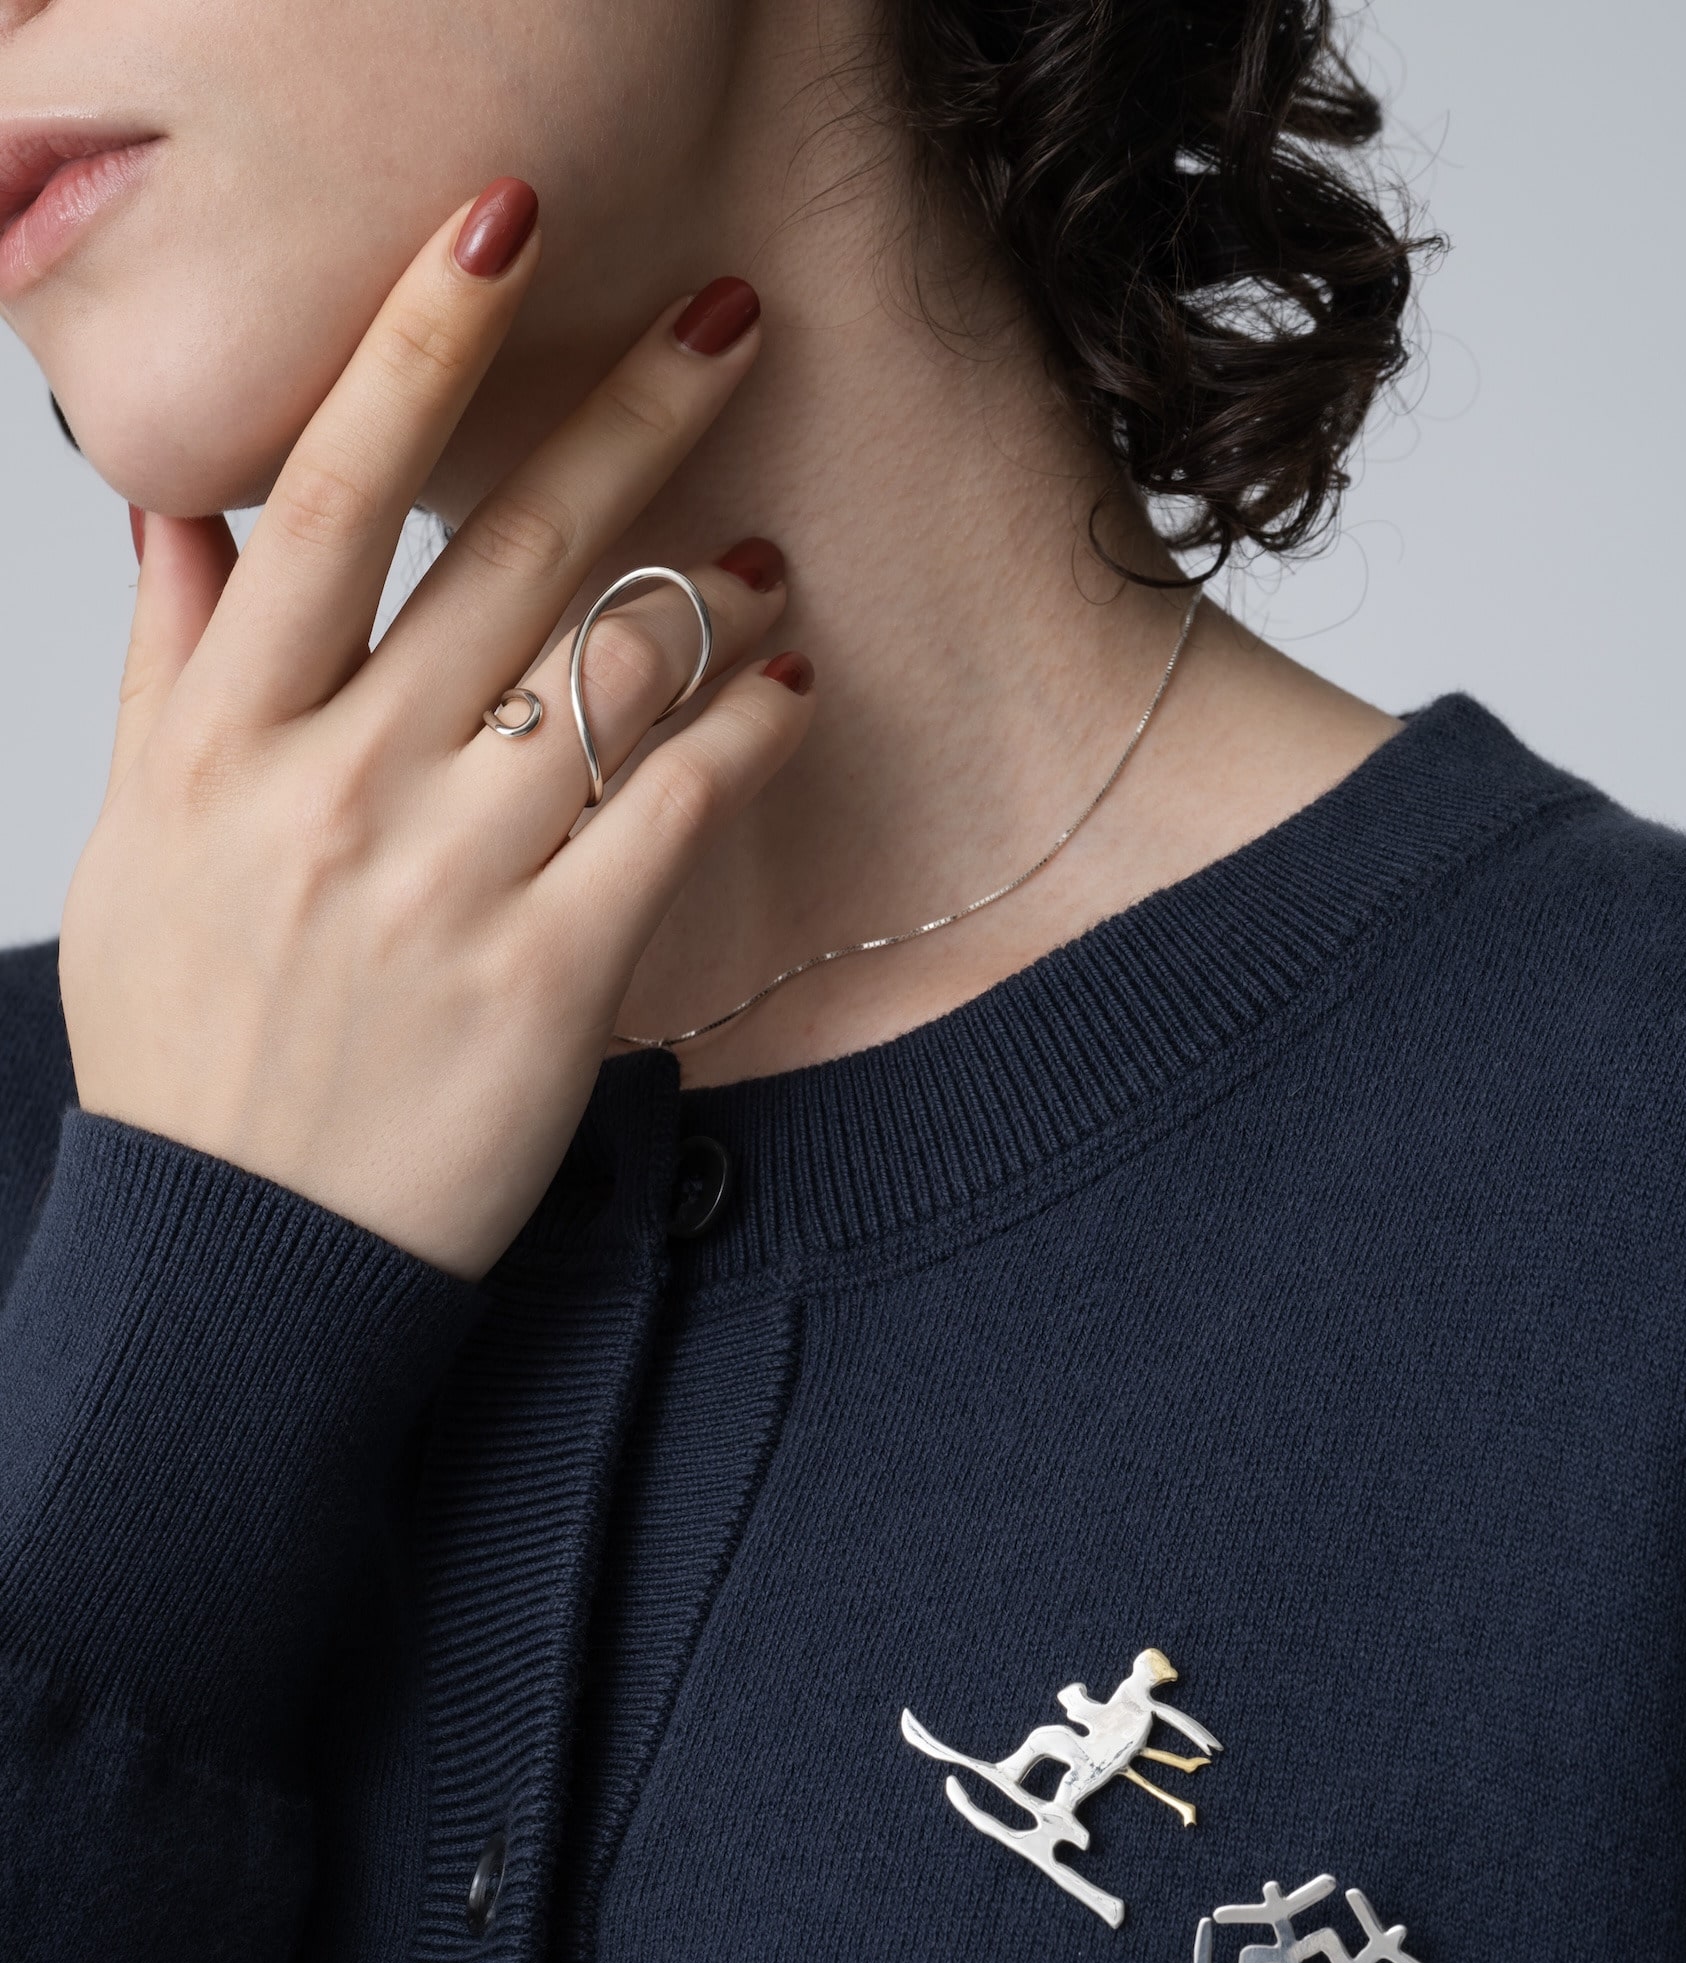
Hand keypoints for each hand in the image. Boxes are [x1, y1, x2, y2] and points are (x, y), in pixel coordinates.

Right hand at [59, 183, 811, 1278]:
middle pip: (499, 556)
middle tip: (729, 312)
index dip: (416, 343)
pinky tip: (793, 686)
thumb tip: (181, 514)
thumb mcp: (145, 853)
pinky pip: (668, 823)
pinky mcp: (546, 985)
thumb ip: (174, 674)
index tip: (498, 228)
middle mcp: (337, 791)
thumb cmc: (194, 1054)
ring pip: (607, 680)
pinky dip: (744, 737)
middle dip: (626, 411)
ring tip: (766, 548)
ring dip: (710, 589)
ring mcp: (445, 888)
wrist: (246, 1263)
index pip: (325, 496)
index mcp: (228, 742)